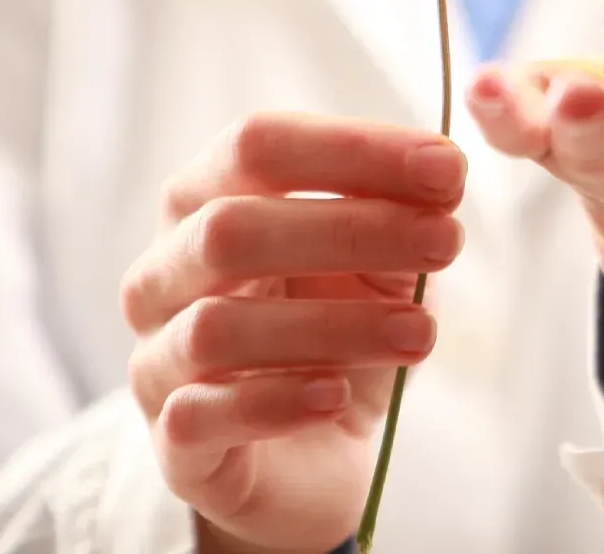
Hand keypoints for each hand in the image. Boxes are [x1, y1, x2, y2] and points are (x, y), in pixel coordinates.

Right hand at [120, 113, 465, 553]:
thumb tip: (441, 168)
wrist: (312, 457)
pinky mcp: (172, 442)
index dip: (350, 148)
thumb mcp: (379, 265)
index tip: (444, 167)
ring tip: (420, 332)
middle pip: (229, 227)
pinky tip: (337, 394)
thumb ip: (401, 216)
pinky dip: (276, 401)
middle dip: (348, 229)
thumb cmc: (337, 334)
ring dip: (333, 324)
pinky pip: (201, 415)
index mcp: (205, 201)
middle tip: (446, 241)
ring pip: (217, 325)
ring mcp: (157, 358)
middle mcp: (164, 271)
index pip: (257, 146)